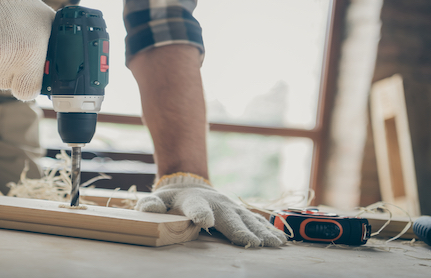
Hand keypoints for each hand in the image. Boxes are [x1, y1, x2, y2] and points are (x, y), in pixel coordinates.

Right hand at [0, 0, 54, 100]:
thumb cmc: (17, 5)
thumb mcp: (46, 23)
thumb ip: (54, 49)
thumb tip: (62, 67)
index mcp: (28, 54)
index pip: (27, 92)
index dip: (27, 83)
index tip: (26, 74)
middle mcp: (3, 60)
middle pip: (6, 84)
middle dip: (8, 71)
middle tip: (8, 47)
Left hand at [136, 173, 286, 247]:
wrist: (191, 184)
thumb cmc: (172, 199)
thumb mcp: (158, 199)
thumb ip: (151, 204)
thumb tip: (149, 208)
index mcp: (194, 202)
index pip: (196, 208)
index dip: (200, 214)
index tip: (205, 222)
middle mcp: (216, 204)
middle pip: (229, 218)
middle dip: (240, 230)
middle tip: (251, 243)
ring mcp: (231, 208)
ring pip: (248, 220)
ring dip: (262, 232)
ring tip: (273, 244)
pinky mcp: (241, 213)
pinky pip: (257, 222)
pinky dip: (270, 230)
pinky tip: (281, 240)